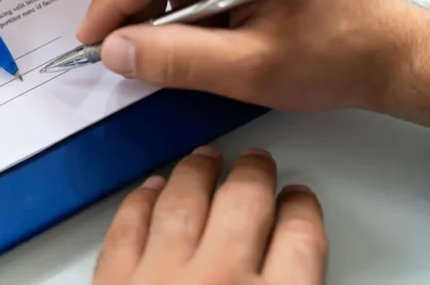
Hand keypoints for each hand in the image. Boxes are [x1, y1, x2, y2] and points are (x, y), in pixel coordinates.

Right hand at [78, 0, 429, 136]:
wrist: (392, 47)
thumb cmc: (334, 57)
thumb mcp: (249, 69)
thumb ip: (175, 60)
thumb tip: (113, 49)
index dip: (115, 1)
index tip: (90, 39)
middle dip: (138, 2)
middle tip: (123, 49)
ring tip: (168, 45)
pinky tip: (198, 25)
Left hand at [94, 146, 326, 284]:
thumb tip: (294, 270)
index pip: (301, 238)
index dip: (302, 211)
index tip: (298, 200)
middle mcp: (221, 281)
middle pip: (244, 204)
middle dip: (253, 175)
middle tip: (256, 163)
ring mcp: (162, 279)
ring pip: (184, 202)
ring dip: (197, 173)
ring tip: (206, 158)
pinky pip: (128, 229)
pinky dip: (142, 203)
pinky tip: (152, 189)